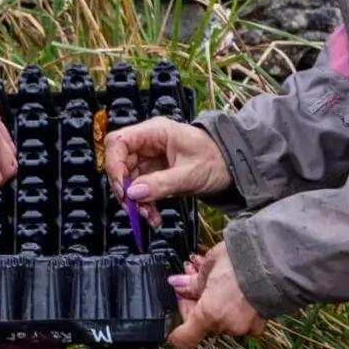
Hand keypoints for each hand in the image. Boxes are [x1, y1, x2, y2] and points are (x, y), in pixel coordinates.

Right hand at [107, 118, 231, 213]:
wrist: (235, 166)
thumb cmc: (218, 160)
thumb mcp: (190, 174)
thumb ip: (161, 183)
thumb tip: (133, 193)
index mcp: (155, 132)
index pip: (118, 141)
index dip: (114, 164)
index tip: (122, 188)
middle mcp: (149, 142)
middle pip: (120, 163)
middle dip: (125, 188)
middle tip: (134, 208)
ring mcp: (151, 158)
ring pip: (129, 179)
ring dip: (136, 201)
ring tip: (148, 216)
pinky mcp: (155, 173)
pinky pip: (141, 188)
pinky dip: (145, 203)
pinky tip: (153, 216)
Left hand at [167, 242, 262, 348]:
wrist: (277, 258)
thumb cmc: (241, 259)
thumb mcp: (209, 266)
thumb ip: (191, 283)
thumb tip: (178, 285)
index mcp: (209, 315)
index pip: (182, 339)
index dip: (178, 318)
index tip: (183, 299)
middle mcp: (226, 327)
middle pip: (203, 323)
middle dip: (199, 302)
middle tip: (198, 278)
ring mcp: (245, 328)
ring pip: (222, 320)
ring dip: (218, 303)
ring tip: (221, 278)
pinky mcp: (260, 324)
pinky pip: (240, 319)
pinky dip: (236, 307)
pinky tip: (239, 289)